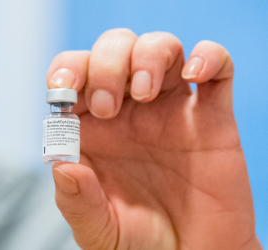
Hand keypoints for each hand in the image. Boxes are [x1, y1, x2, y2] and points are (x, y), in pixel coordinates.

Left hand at [46, 29, 261, 249]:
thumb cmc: (140, 242)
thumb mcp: (98, 230)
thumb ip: (76, 201)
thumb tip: (61, 166)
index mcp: (93, 128)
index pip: (72, 75)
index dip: (66, 71)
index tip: (65, 90)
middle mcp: (128, 110)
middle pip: (113, 50)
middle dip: (105, 65)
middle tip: (107, 108)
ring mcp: (170, 109)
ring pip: (159, 47)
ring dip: (147, 56)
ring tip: (144, 94)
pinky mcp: (212, 115)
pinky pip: (216, 66)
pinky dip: (208, 56)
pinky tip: (196, 75)